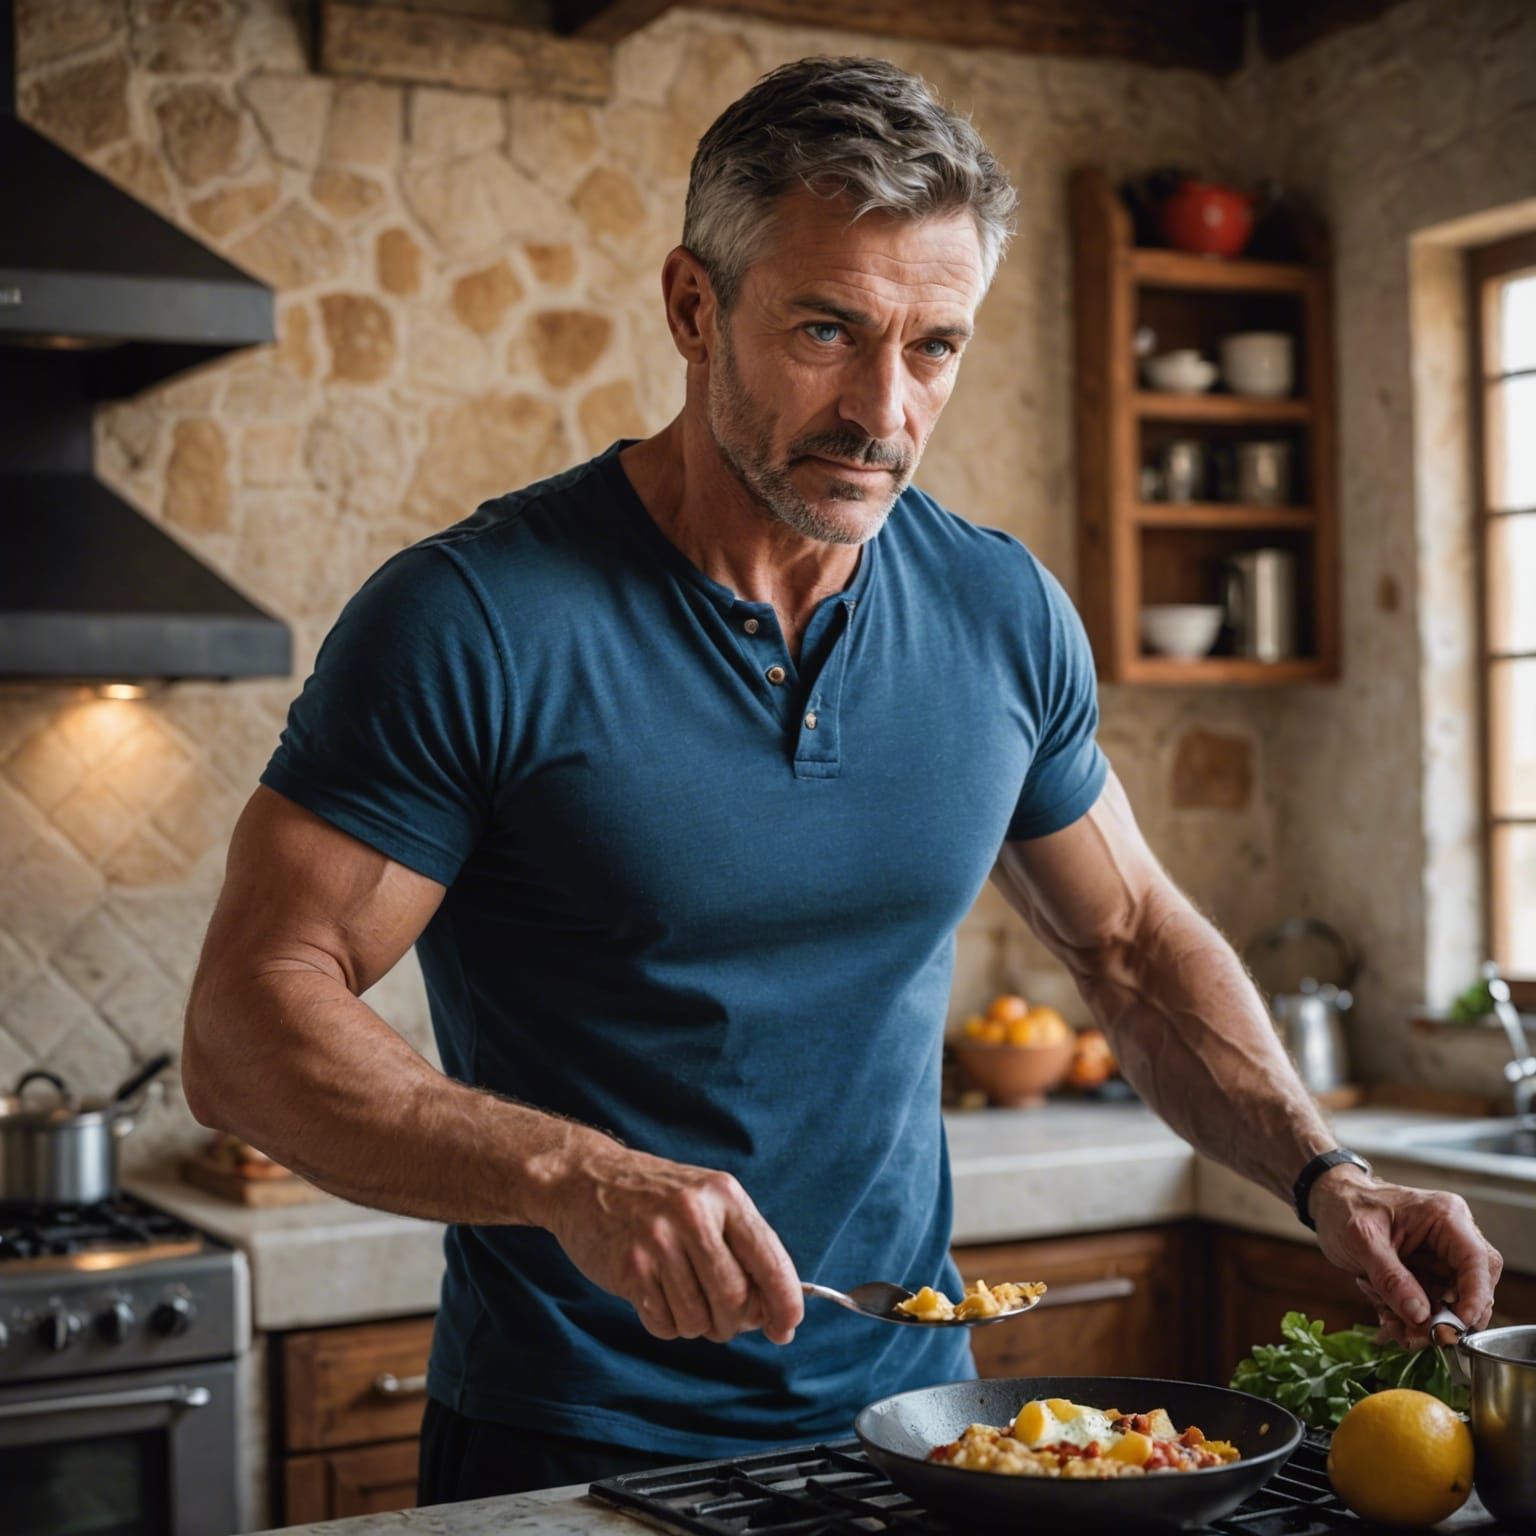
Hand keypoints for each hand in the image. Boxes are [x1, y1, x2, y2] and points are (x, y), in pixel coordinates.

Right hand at [544, 1137, 803, 1345]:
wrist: (586, 1179)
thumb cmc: (657, 1198)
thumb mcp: (707, 1201)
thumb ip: (742, 1248)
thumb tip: (772, 1314)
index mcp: (724, 1195)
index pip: (770, 1261)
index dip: (785, 1304)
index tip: (785, 1329)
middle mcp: (694, 1214)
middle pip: (735, 1299)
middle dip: (734, 1322)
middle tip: (722, 1317)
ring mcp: (658, 1240)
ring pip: (699, 1319)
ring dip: (697, 1324)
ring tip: (682, 1298)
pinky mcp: (629, 1267)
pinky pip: (664, 1324)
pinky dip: (667, 1324)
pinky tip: (657, 1296)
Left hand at [1310, 1168, 1502, 1346]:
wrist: (1328, 1202)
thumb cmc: (1344, 1206)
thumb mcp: (1361, 1239)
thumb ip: (1390, 1277)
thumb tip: (1421, 1315)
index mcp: (1445, 1216)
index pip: (1479, 1260)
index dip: (1475, 1296)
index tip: (1458, 1325)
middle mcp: (1451, 1237)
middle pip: (1473, 1287)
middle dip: (1448, 1316)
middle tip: (1417, 1334)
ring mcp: (1441, 1257)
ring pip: (1451, 1303)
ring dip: (1426, 1322)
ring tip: (1394, 1327)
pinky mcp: (1428, 1274)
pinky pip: (1431, 1305)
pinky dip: (1412, 1318)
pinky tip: (1389, 1320)